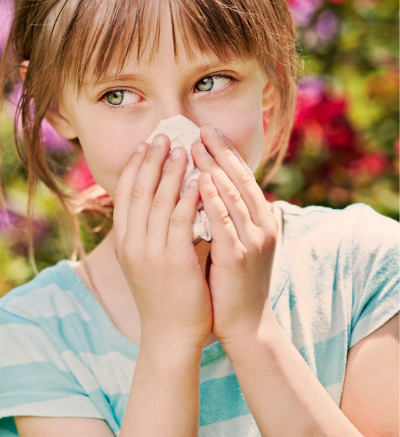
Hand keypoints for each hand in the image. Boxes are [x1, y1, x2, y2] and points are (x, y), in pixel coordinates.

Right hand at [113, 134, 212, 349]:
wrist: (170, 334)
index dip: (135, 166)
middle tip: (163, 136)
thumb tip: (161, 198)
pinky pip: (180, 220)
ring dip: (170, 171)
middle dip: (151, 160)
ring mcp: (149, 251)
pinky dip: (188, 196)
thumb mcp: (145, 260)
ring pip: (158, 200)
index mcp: (123, 240)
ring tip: (182, 148)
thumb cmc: (163, 295)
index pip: (124, 193)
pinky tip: (198, 179)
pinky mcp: (172, 260)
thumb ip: (149, 231)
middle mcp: (131, 242)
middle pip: (138, 190)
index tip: (145, 144)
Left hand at [191, 125, 278, 345]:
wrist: (244, 325)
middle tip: (198, 129)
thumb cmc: (232, 282)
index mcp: (260, 220)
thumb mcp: (232, 242)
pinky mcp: (238, 256)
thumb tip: (205, 188)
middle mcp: (261, 225)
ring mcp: (252, 240)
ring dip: (212, 169)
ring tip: (193, 147)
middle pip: (239, 179)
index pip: (242, 177)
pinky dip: (211, 199)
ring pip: (232, 195)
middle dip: (217, 152)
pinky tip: (197, 182)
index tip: (206, 131)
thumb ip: (224, 217)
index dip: (224, 153)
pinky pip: (223, 221)